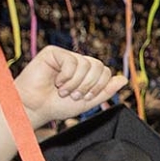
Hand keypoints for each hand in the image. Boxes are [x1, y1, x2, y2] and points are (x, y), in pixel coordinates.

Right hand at [12, 47, 127, 130]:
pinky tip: (56, 82)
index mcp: (86, 73)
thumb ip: (105, 91)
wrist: (35, 107)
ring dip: (75, 83)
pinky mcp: (54, 53)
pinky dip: (66, 76)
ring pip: (86, 64)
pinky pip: (71, 61)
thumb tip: (124, 79)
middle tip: (74, 95)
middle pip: (99, 66)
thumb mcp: (87, 101)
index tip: (84, 98)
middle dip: (89, 85)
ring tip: (63, 91)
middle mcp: (78, 63)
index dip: (99, 86)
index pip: (105, 72)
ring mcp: (66, 56)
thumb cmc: (57, 105)